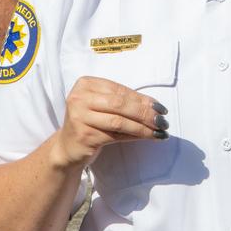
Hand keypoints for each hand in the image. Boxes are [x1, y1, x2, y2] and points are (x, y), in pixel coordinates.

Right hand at [51, 76, 168, 169]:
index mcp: (85, 84)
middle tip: (163, 121)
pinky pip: (115, 135)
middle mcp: (79, 98)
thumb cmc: (90, 122)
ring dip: (143, 127)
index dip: (142, 99)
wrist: (68, 147)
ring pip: (119, 121)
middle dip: (145, 112)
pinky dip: (134, 136)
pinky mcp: (84, 135)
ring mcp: (80, 117)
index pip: (119, 90)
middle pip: (120, 104)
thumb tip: (155, 106)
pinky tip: (147, 138)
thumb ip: (122, 101)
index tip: (160, 108)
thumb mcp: (102, 106)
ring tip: (159, 131)